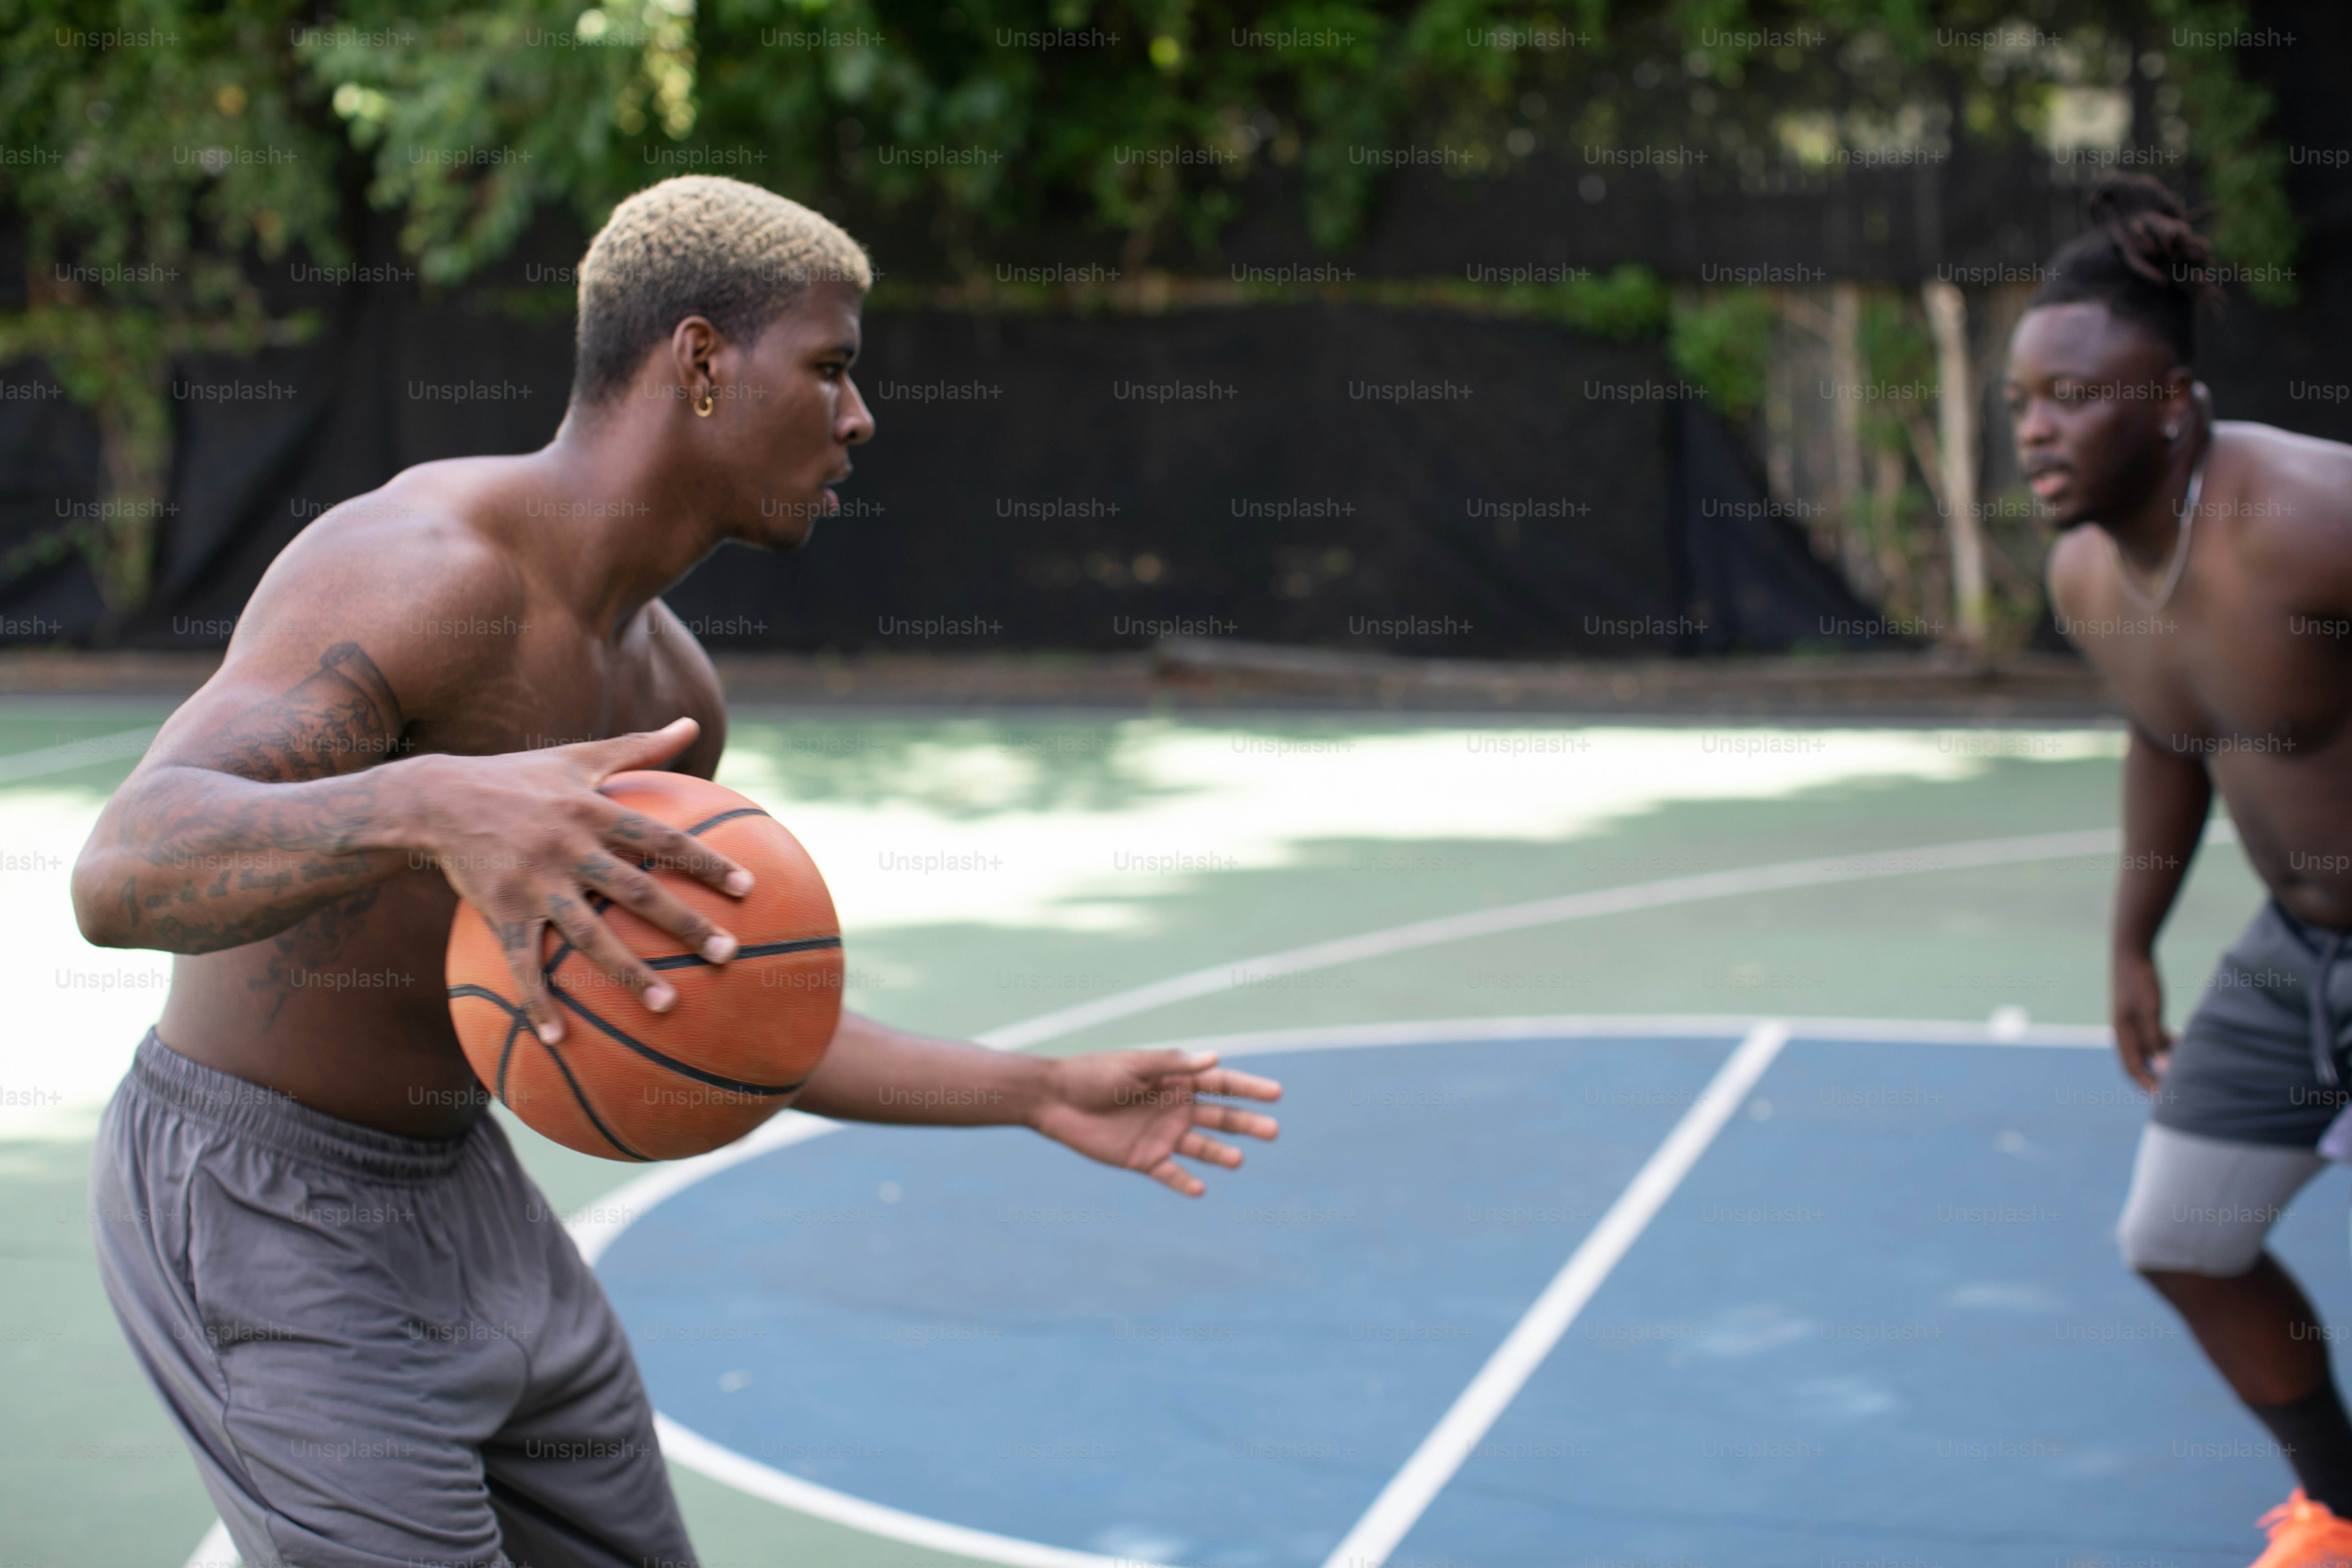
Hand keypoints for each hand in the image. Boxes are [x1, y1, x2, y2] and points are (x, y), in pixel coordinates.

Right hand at [414, 718, 751, 1042]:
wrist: (436, 798)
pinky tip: (558, 1040)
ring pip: (589, 936)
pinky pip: (523, 965)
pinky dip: (538, 1003)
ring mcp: (534, 883)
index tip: (749, 889)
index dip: (708, 863)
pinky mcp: (501, 912)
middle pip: (638, 891)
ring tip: (668, 1006)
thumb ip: (640, 746)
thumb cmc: (517, 777)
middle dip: (685, 925)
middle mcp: (569, 847)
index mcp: (593, 810)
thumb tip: (693, 723)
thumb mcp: (579, 756)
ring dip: (628, 974)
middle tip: (728, 956)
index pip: (664, 840)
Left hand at [1031, 1050, 1281, 1196]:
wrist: (1055, 1100)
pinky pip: (1170, 1174)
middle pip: (1220, 1117)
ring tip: (1238, 1161)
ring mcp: (1162, 1135)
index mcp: (1176, 1081)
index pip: (1221, 1084)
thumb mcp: (1134, 1065)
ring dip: (1221, 1154)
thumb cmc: (1093, 1074)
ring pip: (1202, 1147)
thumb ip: (1173, 1063)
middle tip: (1273, 1130)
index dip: (1249, 1088)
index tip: (1276, 1093)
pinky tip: (1200, 1190)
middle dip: (1247, 1123)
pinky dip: (1185, 1182)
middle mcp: (1175, 1109)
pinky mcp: (1143, 1159)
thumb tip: (1214, 1057)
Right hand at [2112, 948, 2171, 1091]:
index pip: (2132, 1068)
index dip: (2147, 1085)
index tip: (2164, 1099)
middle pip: (2139, 1063)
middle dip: (2155, 1077)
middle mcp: (2124, 1032)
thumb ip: (2155, 1038)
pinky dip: (2164, 1045)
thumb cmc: (2140, 980)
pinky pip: (2151, 1037)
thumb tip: (2162, 1067)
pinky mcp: (2139, 1014)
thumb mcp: (2151, 1010)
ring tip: (2183, 1065)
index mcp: (2122, 1033)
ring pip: (2147, 1050)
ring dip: (2162, 1060)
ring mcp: (2130, 1023)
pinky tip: (2179, 1040)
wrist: (2131, 954)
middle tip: (2175, 1089)